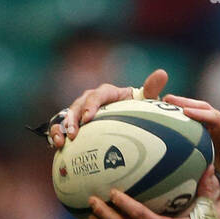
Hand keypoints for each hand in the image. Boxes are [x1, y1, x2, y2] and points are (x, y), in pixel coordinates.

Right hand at [50, 68, 167, 146]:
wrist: (127, 120)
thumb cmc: (136, 110)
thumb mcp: (145, 101)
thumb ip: (151, 89)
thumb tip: (162, 73)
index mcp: (107, 93)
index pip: (98, 95)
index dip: (91, 105)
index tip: (89, 118)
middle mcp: (91, 100)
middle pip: (78, 104)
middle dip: (74, 118)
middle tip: (74, 133)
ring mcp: (80, 111)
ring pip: (67, 115)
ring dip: (62, 127)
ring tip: (61, 141)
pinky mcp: (75, 123)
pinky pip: (62, 126)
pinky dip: (57, 134)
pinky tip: (57, 145)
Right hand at [164, 97, 219, 207]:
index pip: (215, 117)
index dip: (200, 114)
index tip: (184, 112)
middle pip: (204, 111)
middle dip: (186, 104)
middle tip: (167, 100)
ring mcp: (218, 135)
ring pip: (198, 118)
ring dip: (182, 111)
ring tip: (163, 107)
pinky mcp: (212, 144)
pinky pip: (195, 131)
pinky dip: (183, 125)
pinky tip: (169, 125)